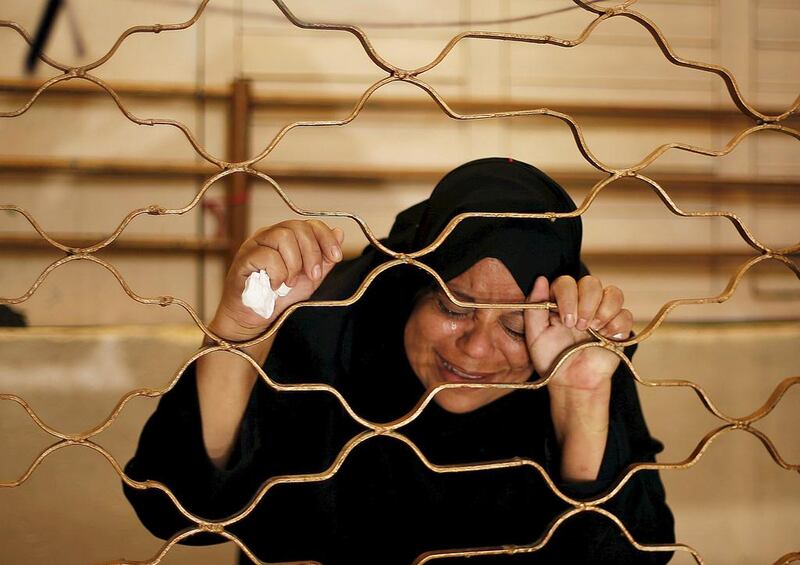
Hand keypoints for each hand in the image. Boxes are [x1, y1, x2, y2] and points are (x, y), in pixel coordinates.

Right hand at [210, 220, 344, 340]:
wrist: (257, 319)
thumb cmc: (281, 296)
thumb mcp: (310, 278)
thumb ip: (324, 258)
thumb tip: (339, 232)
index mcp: (287, 237)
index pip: (309, 224)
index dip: (326, 237)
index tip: (336, 257)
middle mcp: (270, 235)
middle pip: (297, 227)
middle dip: (312, 253)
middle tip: (312, 276)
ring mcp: (255, 244)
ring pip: (283, 236)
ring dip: (293, 264)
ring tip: (290, 282)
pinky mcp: (244, 258)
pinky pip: (266, 255)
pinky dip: (277, 274)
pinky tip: (276, 286)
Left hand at [524, 275, 632, 480]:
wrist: (571, 382)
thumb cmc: (551, 359)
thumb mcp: (535, 334)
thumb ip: (535, 306)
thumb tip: (541, 279)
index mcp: (562, 301)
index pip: (567, 282)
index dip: (567, 296)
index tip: (564, 320)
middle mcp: (583, 303)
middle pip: (592, 282)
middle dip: (586, 303)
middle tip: (579, 327)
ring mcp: (603, 314)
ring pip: (613, 293)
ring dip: (603, 310)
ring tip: (593, 330)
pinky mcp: (619, 328)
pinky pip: (626, 314)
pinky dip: (616, 325)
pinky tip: (605, 337)